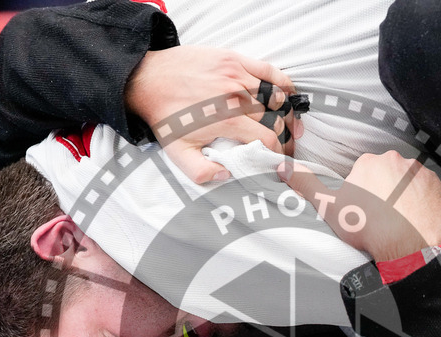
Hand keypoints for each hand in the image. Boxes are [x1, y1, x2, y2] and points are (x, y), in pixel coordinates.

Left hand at [127, 45, 302, 182]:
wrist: (149, 80)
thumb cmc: (165, 117)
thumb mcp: (178, 153)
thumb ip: (201, 171)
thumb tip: (227, 175)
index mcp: (226, 120)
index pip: (267, 139)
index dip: (278, 153)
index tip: (279, 161)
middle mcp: (236, 96)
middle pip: (275, 119)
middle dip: (285, 137)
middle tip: (287, 148)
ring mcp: (236, 75)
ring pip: (275, 96)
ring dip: (287, 113)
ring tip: (291, 126)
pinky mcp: (234, 59)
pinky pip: (269, 70)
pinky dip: (283, 83)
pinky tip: (288, 95)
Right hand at [277, 152, 440, 261]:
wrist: (403, 244)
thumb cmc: (366, 227)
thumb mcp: (327, 206)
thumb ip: (305, 184)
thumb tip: (282, 168)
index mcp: (368, 162)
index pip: (363, 171)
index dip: (361, 191)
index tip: (362, 209)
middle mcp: (395, 160)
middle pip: (386, 173)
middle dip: (382, 189)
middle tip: (378, 214)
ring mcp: (417, 172)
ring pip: (406, 179)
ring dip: (402, 193)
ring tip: (396, 217)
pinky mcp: (435, 185)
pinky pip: (426, 188)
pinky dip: (420, 199)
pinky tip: (412, 216)